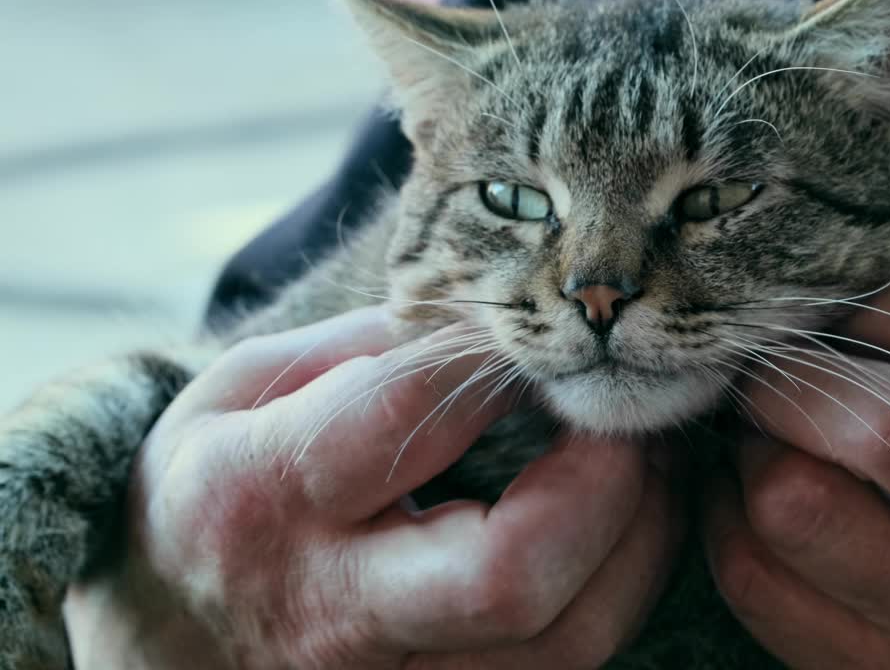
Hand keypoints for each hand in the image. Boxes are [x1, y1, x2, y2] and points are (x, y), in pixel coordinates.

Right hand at [64, 307, 682, 668]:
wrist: (166, 635)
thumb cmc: (216, 489)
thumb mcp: (243, 388)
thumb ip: (361, 347)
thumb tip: (493, 324)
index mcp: (266, 494)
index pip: (408, 418)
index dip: (504, 363)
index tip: (547, 330)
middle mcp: (333, 605)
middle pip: (509, 576)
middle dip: (607, 482)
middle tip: (629, 416)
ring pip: (565, 641)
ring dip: (642, 539)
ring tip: (654, 462)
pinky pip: (570, 667)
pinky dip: (624, 588)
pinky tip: (630, 526)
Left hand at [704, 269, 889, 668]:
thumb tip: (836, 300)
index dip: (888, 297)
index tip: (860, 315)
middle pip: (873, 423)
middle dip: (801, 371)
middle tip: (783, 368)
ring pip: (787, 502)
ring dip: (756, 445)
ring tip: (774, 436)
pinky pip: (752, 577)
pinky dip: (732, 519)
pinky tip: (760, 501)